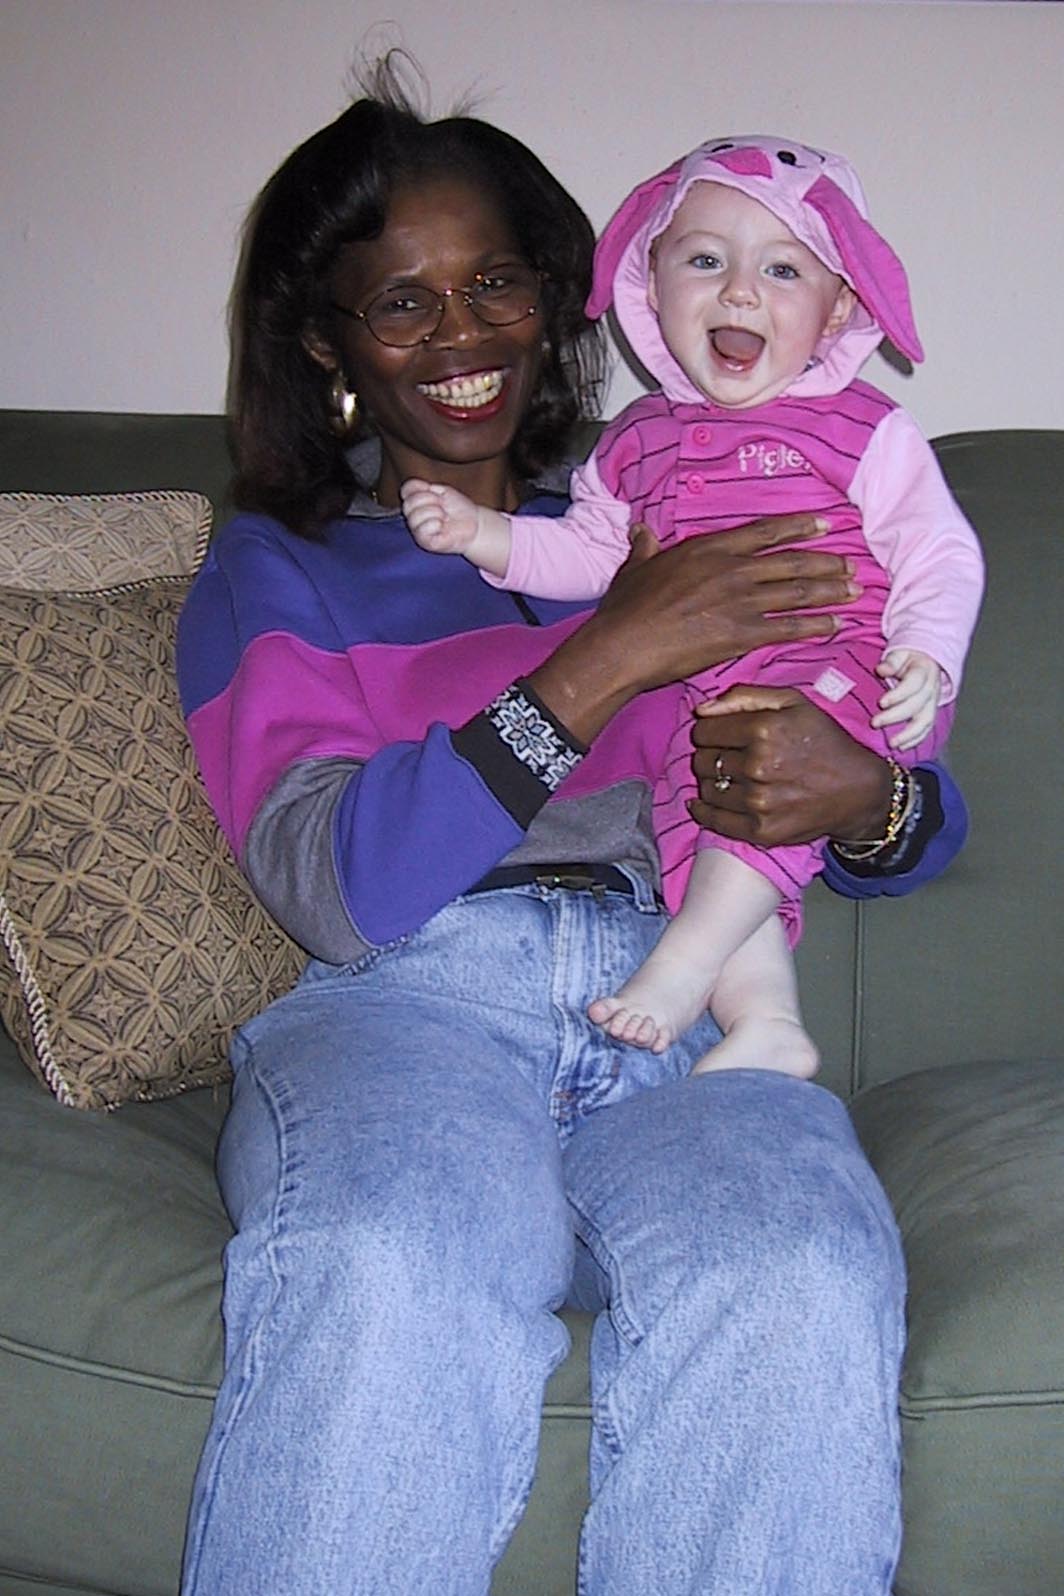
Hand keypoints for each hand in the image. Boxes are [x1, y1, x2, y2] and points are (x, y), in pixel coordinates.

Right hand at [400, 478, 479, 553]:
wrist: (474, 525)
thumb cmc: (459, 509)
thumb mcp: (444, 491)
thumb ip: (427, 488)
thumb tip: (415, 487)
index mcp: (416, 503)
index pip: (407, 489)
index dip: (419, 487)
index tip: (436, 493)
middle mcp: (413, 517)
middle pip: (408, 503)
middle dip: (430, 500)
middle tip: (443, 506)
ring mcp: (418, 531)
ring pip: (415, 516)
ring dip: (435, 512)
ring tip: (444, 517)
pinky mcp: (425, 542)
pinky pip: (421, 530)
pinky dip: (434, 524)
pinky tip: (442, 526)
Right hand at [528, 513, 860, 745]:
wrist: (624, 644)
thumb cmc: (626, 608)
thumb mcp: (634, 568)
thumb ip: (644, 547)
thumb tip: (640, 530)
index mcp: (710, 549)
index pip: (766, 532)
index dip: (799, 528)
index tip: (825, 526)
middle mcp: (733, 569)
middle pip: (791, 562)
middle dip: (825, 563)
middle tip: (851, 564)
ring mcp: (740, 601)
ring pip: (797, 592)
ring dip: (829, 592)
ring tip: (853, 591)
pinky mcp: (741, 634)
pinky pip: (788, 628)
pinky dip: (815, 626)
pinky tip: (834, 626)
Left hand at [688, 685, 893, 846]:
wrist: (858, 790)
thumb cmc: (825, 741)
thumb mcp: (794, 703)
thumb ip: (744, 696)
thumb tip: (702, 710)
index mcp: (763, 730)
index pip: (703, 731)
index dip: (708, 731)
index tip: (718, 735)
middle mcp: (758, 767)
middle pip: (701, 761)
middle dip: (709, 756)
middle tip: (728, 757)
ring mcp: (759, 802)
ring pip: (706, 789)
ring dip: (711, 782)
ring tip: (731, 778)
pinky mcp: (761, 830)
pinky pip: (713, 820)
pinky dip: (703, 811)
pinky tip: (705, 803)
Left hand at [873, 648, 942, 750]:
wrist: (927, 661)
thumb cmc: (908, 658)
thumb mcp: (899, 653)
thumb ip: (891, 661)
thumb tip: (882, 670)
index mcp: (924, 671)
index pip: (914, 683)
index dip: (898, 694)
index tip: (881, 703)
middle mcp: (931, 688)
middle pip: (917, 705)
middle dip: (895, 716)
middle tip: (875, 723)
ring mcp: (932, 703)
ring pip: (925, 721)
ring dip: (909, 734)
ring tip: (892, 744)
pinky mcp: (931, 713)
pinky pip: (926, 729)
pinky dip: (915, 740)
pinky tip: (902, 747)